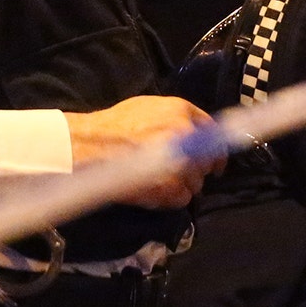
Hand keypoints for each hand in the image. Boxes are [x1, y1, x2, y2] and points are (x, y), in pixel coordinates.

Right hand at [62, 95, 223, 208]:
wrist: (89, 146)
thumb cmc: (112, 126)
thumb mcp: (147, 108)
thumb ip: (174, 118)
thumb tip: (194, 134)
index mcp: (180, 111)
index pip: (212, 131)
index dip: (216, 150)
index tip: (216, 164)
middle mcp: (186, 134)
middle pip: (207, 160)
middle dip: (196, 170)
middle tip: (178, 175)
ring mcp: (181, 161)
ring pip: (197, 183)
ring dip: (183, 186)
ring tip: (159, 182)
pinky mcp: (171, 186)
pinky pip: (183, 198)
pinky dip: (171, 199)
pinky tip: (154, 191)